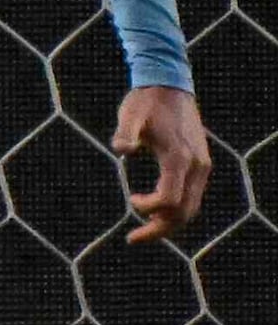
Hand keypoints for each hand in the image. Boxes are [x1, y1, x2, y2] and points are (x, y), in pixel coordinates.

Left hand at [118, 83, 213, 243]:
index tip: (130, 200)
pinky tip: (155, 211)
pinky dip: (177, 210)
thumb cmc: (145, 102)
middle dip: (160, 229)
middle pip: (184, 212)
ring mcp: (202, 166)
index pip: (169, 200)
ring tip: (143, 230)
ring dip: (169, 223)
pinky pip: (192, 197)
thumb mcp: (130, 116)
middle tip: (133, 238)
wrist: (169, 85)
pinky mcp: (200, 164)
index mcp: (180, 158)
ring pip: (192, 208)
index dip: (149, 209)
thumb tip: (123, 149)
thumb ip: (126, 133)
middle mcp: (197, 166)